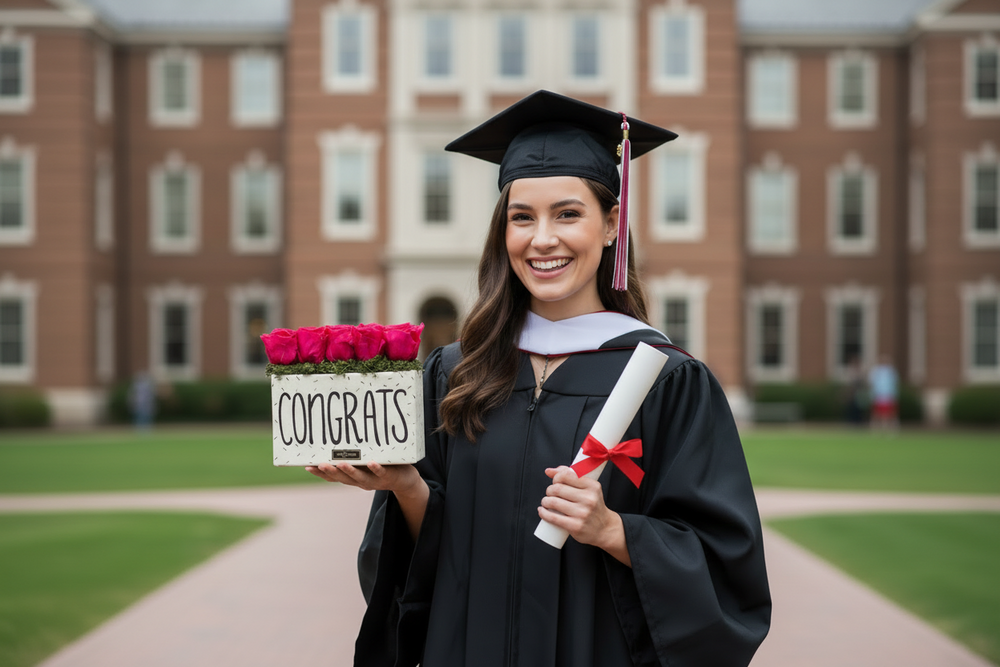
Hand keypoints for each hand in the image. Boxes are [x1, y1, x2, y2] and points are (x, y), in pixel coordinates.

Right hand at [306, 461, 421, 495]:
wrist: (406, 480)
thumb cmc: (382, 466)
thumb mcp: (365, 461)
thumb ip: (354, 452)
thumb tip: (340, 431)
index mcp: (353, 477)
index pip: (333, 477)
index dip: (320, 473)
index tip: (307, 466)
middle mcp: (361, 481)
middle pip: (343, 478)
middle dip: (330, 472)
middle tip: (317, 464)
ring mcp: (374, 480)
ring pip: (359, 477)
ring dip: (349, 471)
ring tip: (339, 464)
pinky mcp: (389, 476)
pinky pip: (381, 472)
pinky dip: (376, 469)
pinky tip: (371, 463)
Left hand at [537, 466, 623, 552]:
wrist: (605, 528)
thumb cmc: (594, 506)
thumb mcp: (588, 488)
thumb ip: (570, 476)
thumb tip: (549, 471)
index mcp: (592, 486)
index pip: (566, 475)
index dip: (556, 477)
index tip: (556, 482)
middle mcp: (589, 499)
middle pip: (557, 489)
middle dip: (549, 490)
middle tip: (551, 494)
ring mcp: (582, 513)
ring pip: (553, 502)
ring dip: (545, 501)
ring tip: (546, 502)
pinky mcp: (575, 526)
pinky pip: (553, 517)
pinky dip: (543, 513)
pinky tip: (542, 511)